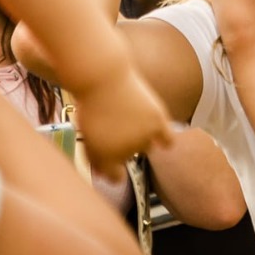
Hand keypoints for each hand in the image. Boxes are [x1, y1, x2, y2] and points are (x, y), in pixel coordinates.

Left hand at [69, 67, 175, 181]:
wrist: (102, 76)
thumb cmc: (92, 102)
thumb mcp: (86, 134)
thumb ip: (96, 158)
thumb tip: (108, 176)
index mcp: (106, 158)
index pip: (115, 177)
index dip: (111, 172)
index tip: (108, 167)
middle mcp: (127, 152)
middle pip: (129, 158)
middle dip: (121, 149)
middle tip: (112, 132)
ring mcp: (143, 137)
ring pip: (147, 147)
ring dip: (139, 141)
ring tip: (127, 123)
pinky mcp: (157, 121)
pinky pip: (168, 140)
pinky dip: (165, 142)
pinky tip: (161, 140)